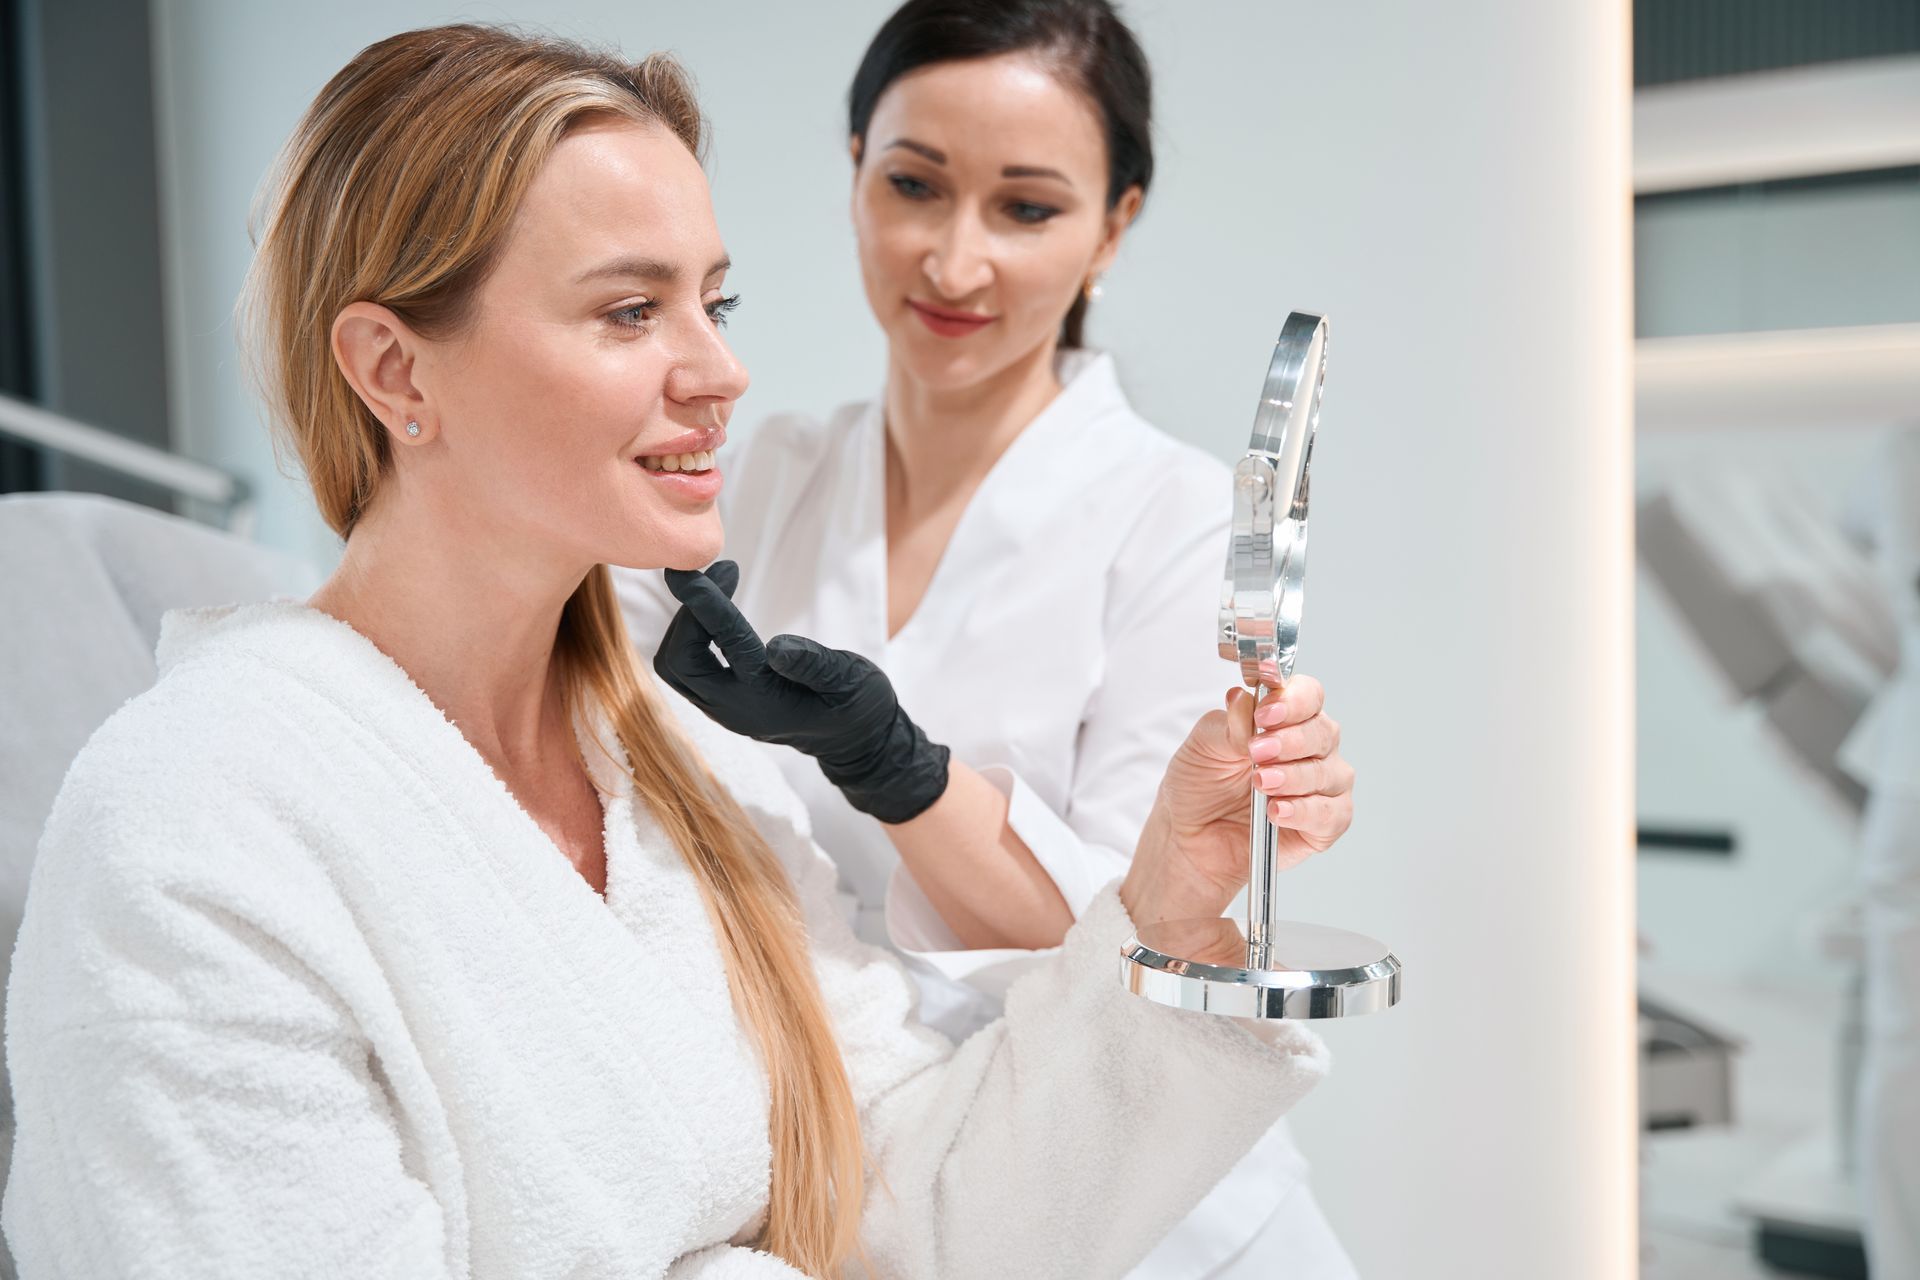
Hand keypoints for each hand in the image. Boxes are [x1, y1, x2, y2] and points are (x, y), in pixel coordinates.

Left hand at [652, 561, 950, 823]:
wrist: (855, 741)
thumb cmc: (859, 707)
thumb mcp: (852, 682)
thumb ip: (816, 665)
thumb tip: (777, 646)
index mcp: (766, 700)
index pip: (726, 645)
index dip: (706, 604)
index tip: (691, 571)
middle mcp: (734, 709)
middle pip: (679, 661)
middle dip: (688, 612)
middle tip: (718, 572)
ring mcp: (724, 709)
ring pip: (676, 666)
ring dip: (685, 622)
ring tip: (715, 585)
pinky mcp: (722, 702)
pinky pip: (687, 668)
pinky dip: (691, 633)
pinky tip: (713, 608)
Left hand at [1121, 676, 1354, 925]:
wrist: (1189, 838)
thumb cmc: (1199, 787)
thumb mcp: (1202, 748)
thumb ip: (1227, 724)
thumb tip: (1243, 700)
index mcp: (1286, 719)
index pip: (1309, 696)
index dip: (1293, 701)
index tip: (1264, 715)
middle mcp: (1311, 749)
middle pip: (1324, 732)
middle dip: (1291, 741)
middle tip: (1257, 753)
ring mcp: (1322, 787)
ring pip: (1330, 773)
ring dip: (1294, 777)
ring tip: (1261, 783)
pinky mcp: (1324, 825)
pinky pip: (1331, 815)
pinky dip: (1304, 812)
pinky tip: (1276, 811)